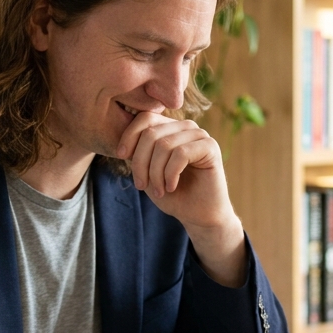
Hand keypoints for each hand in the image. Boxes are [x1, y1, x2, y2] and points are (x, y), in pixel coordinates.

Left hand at [115, 113, 231, 226]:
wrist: (197, 214)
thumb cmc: (171, 194)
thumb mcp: (146, 171)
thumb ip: (136, 152)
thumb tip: (123, 139)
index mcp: (170, 127)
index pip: (145, 118)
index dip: (129, 136)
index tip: (122, 156)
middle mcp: (185, 127)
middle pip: (151, 133)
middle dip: (141, 162)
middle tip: (141, 185)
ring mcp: (199, 135)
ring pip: (165, 145)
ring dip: (156, 173)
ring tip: (159, 190)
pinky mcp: (210, 147)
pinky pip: (181, 154)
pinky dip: (171, 174)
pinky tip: (171, 187)